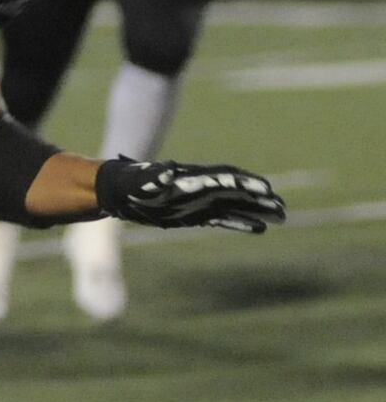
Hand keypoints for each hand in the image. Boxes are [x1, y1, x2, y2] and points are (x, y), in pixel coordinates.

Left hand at [95, 157, 285, 232]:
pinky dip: (241, 222)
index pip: (225, 178)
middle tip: (283, 207)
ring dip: (257, 210)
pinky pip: (223, 218)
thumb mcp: (141, 182)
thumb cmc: (131, 185)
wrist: (120, 191)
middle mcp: (201, 188)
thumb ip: (154, 178)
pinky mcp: (195, 214)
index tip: (266, 188)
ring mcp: (200, 201)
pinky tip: (258, 228)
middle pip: (237, 191)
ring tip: (281, 217)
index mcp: (192, 178)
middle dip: (260, 198)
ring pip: (235, 205)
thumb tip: (166, 173)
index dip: (246, 182)